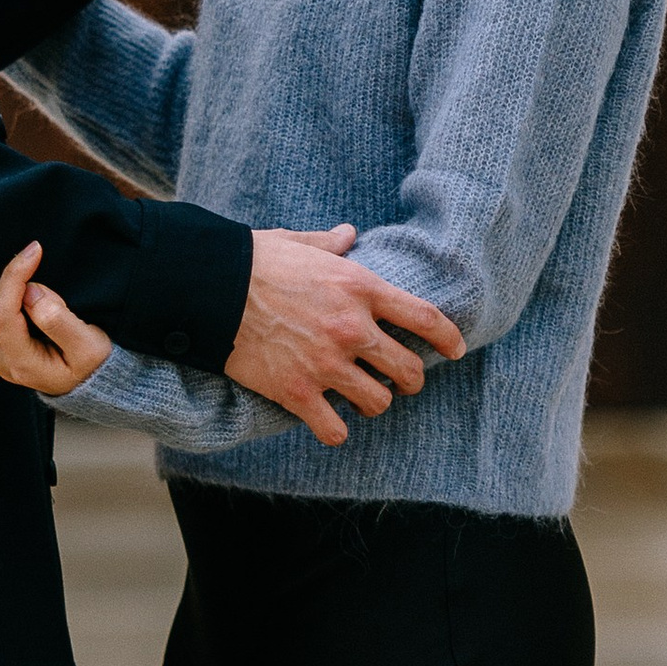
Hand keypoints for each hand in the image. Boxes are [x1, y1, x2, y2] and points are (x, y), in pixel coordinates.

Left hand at [0, 245, 112, 394]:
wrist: (106, 384)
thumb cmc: (100, 364)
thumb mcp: (91, 345)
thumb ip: (61, 321)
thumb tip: (32, 293)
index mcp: (24, 362)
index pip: (4, 314)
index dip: (14, 278)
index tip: (33, 250)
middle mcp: (2, 363)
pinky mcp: (2, 349)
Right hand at [225, 228, 466, 448]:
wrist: (210, 289)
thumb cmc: (254, 261)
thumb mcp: (299, 243)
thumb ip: (330, 244)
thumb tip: (348, 234)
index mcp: (360, 287)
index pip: (425, 318)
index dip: (448, 339)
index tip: (456, 351)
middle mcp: (352, 328)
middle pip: (408, 370)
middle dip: (410, 380)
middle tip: (400, 381)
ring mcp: (327, 364)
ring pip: (377, 403)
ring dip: (373, 403)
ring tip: (363, 399)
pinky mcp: (298, 392)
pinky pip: (335, 430)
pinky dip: (336, 431)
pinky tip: (330, 423)